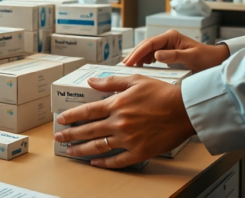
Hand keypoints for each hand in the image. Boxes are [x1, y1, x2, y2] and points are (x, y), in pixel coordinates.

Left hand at [53, 75, 195, 167]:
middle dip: (70, 135)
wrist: (185, 109)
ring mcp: (128, 139)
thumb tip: (92, 81)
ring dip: (82, 150)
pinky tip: (96, 163)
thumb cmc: (162, 93)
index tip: (60, 120)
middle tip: (59, 137)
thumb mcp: (135, 80)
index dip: (71, 117)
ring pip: (99, 146)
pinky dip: (105, 163)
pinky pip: (118, 161)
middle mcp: (119, 123)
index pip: (86, 112)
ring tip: (71, 152)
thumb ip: (111, 82)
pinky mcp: (140, 152)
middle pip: (88, 131)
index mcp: (116, 105)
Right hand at [123, 29, 229, 72]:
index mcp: (171, 36)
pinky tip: (141, 66)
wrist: (217, 61)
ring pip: (147, 50)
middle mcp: (167, 39)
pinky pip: (152, 55)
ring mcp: (167, 45)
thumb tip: (155, 55)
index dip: (138, 52)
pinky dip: (145, 60)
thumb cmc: (207, 58)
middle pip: (146, 46)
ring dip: (138, 58)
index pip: (150, 43)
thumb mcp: (191, 57)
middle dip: (135, 55)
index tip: (129, 62)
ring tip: (130, 67)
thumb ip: (174, 56)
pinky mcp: (168, 52)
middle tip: (124, 65)